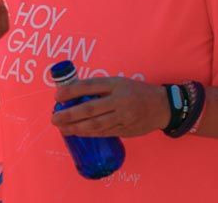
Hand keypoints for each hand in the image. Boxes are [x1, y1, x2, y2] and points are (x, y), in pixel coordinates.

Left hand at [52, 77, 170, 137]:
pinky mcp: (125, 129)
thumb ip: (101, 89)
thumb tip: (73, 94)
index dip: (72, 91)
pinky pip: (102, 132)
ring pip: (94, 124)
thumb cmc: (138, 92)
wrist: (162, 106)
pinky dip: (87, 133)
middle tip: (54, 118)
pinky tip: (77, 132)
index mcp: (118, 84)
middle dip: (68, 114)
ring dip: (74, 127)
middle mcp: (120, 100)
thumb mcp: (122, 83)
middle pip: (90, 109)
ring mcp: (123, 117)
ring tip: (61, 128)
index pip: (91, 86)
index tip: (57, 96)